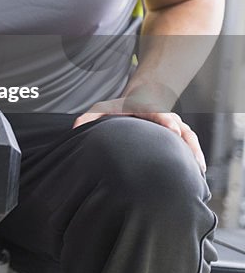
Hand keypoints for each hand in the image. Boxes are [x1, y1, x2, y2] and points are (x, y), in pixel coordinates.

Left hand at [73, 99, 205, 172]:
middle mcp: (164, 116)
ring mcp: (174, 125)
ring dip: (194, 151)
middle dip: (185, 140)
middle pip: (179, 126)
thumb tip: (76, 128)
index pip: (159, 113)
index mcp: (146, 110)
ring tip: (198, 169)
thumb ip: (89, 117)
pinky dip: (195, 155)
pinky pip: (191, 144)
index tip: (173, 129)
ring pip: (189, 136)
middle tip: (191, 156)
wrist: (138, 100)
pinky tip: (198, 172)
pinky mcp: (179, 134)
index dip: (166, 120)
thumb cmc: (119, 108)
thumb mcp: (103, 109)